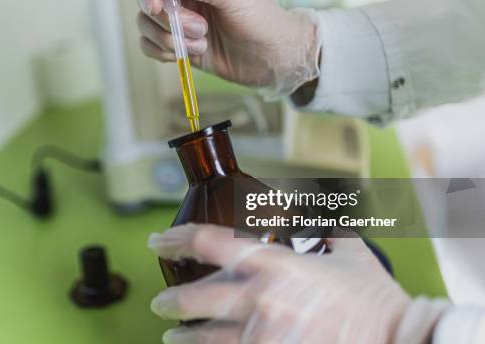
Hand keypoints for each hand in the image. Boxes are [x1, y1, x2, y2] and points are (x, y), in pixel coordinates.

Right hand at [134, 0, 319, 95]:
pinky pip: (148, 46)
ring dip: (171, 39)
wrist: (273, 58)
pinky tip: (192, 54)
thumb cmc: (261, 20)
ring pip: (146, 24)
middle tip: (200, 28)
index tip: (158, 5)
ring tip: (203, 43)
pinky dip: (164, 53)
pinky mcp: (177, 42)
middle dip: (168, 19)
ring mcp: (178, 18)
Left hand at [148, 224, 410, 342]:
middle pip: (192, 297)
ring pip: (201, 338)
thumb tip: (324, 227)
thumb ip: (329, 236)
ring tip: (173, 337)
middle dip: (170, 301)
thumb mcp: (352, 257)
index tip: (158, 240)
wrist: (399, 343)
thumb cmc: (376, 303)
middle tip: (161, 303)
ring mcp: (260, 336)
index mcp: (274, 264)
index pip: (208, 242)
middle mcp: (259, 299)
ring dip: (182, 337)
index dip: (175, 238)